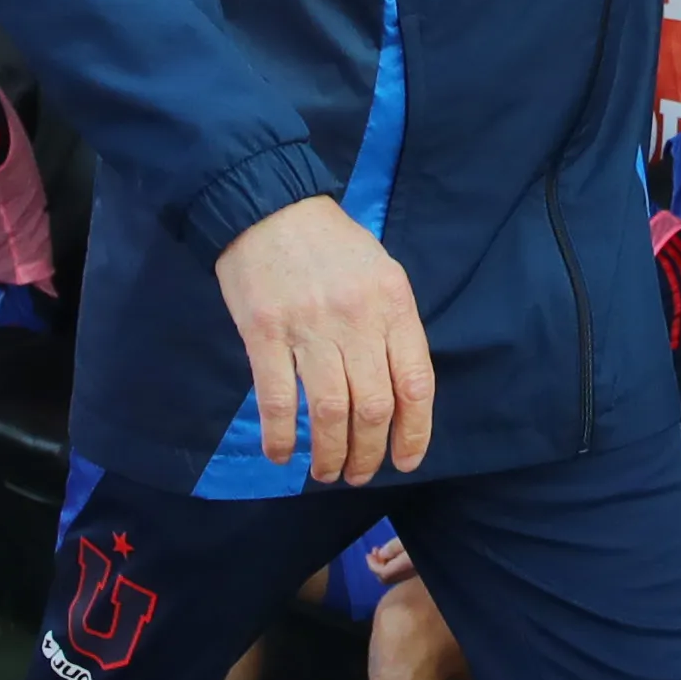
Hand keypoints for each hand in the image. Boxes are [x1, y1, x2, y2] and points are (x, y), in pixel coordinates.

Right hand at [217, 193, 432, 482]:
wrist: (268, 206)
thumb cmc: (331, 244)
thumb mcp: (381, 273)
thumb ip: (392, 326)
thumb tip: (400, 392)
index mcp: (394, 304)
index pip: (416, 383)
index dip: (415, 432)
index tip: (406, 462)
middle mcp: (358, 319)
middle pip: (374, 405)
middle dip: (369, 452)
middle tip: (358, 473)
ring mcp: (310, 327)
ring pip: (330, 409)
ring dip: (329, 452)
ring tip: (325, 472)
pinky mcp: (265, 332)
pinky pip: (278, 397)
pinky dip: (281, 434)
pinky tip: (281, 454)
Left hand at [364, 532, 417, 586]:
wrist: (447, 540)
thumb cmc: (421, 541)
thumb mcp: (404, 539)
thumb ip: (392, 547)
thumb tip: (381, 554)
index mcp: (405, 565)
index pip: (383, 573)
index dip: (372, 565)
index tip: (368, 555)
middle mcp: (409, 573)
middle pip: (387, 578)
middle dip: (377, 567)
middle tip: (374, 553)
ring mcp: (414, 574)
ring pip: (393, 577)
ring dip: (384, 566)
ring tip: (383, 553)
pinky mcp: (417, 572)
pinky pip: (400, 573)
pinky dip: (392, 567)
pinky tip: (395, 556)